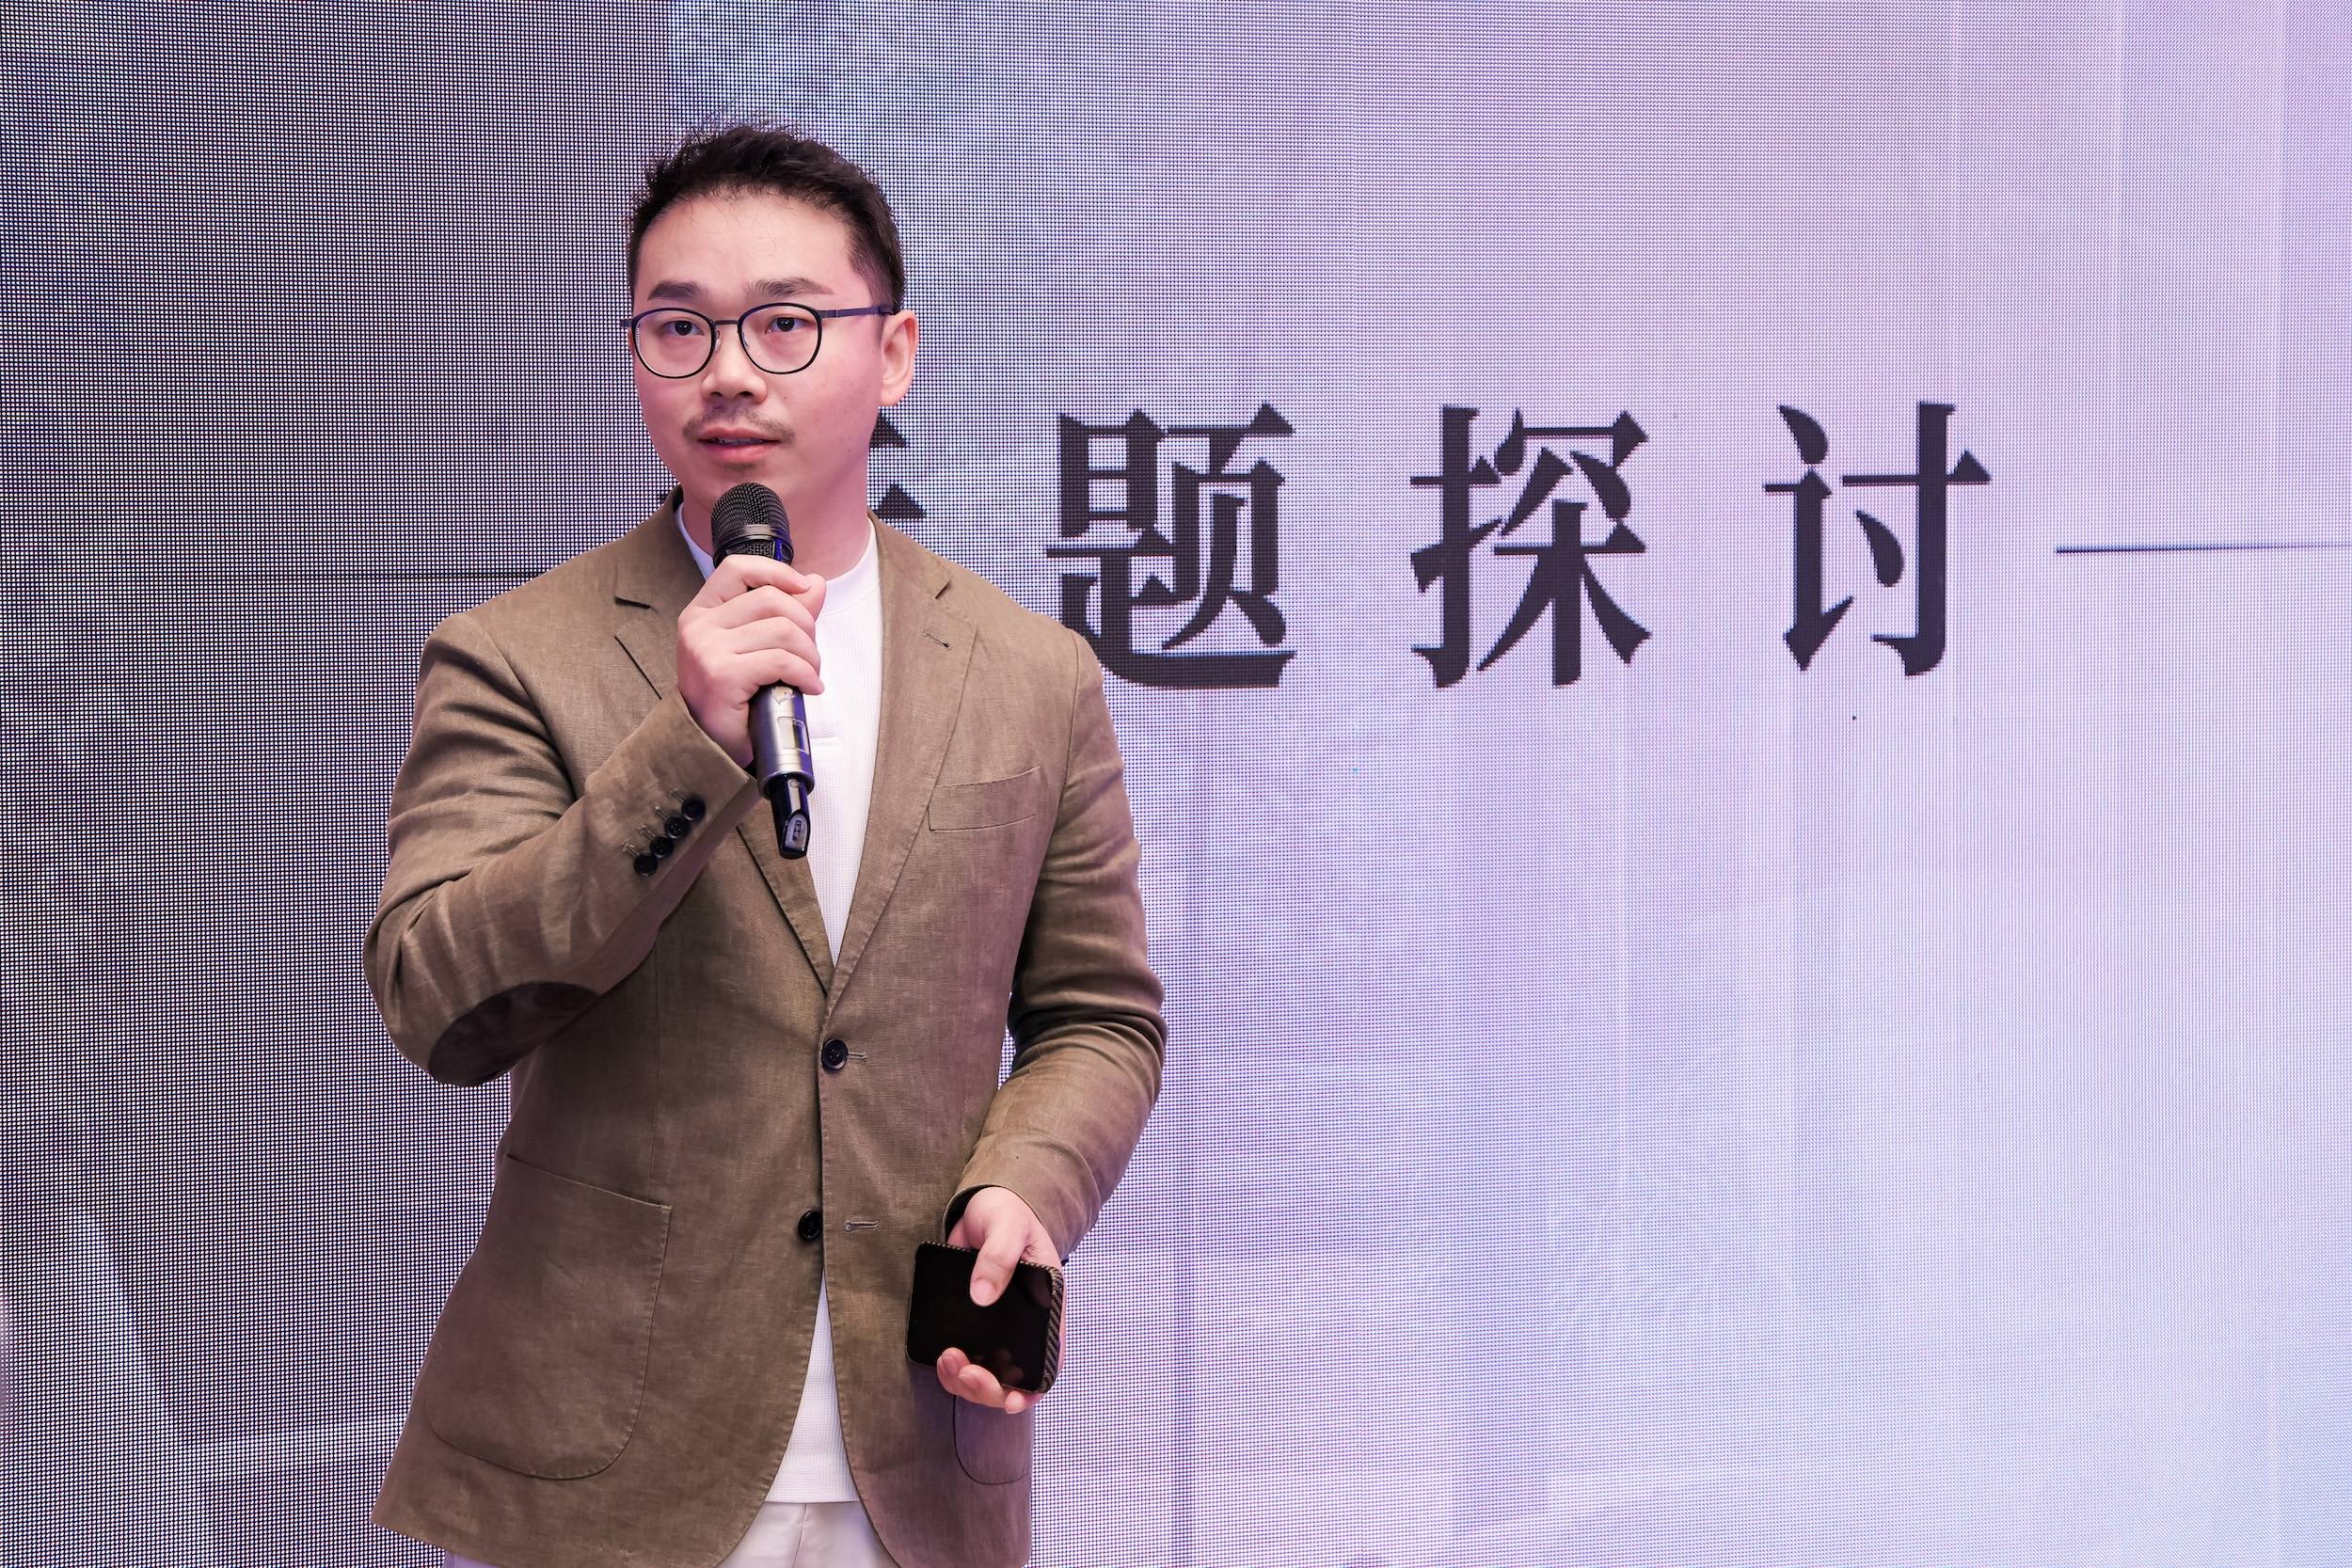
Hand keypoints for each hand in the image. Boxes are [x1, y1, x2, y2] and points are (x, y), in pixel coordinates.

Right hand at [676, 553, 825, 767]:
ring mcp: (706, 649)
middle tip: (809, 655)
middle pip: (772, 600)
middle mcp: (699, 626)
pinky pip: (782, 661)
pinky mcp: (722, 675)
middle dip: (806, 626)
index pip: (738, 568)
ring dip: (810, 655)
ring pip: (783, 630)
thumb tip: (816, 583)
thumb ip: (784, 613)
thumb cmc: (734, 698)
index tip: (804, 589)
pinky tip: (809, 688)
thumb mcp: (757, 647)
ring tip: (809, 674)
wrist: (711, 747)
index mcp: (702, 612)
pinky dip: (806, 675)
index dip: (778, 572)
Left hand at [938, 1186, 1062, 1414]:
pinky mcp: (973, 1325)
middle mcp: (1025, 1325)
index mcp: (1047, 1306)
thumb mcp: (1007, 1227)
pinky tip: (941, 1355)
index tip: (1012, 1402)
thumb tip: (982, 1296)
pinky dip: (952, 1368)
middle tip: (964, 1370)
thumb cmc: (1007, 1213)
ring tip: (946, 1359)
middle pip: (1015, 1377)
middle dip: (988, 1386)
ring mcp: (998, 1329)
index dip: (1035, 1387)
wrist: (983, 1205)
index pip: (1051, 1358)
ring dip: (965, 1380)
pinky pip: (965, 1359)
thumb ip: (998, 1255)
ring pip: (987, 1375)